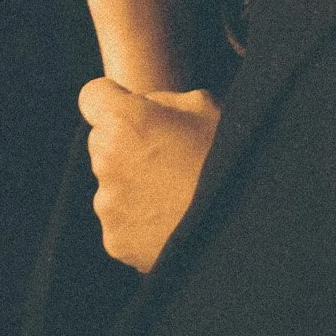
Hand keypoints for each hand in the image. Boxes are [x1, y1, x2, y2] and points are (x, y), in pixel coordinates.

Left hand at [79, 77, 221, 271]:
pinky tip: (171, 220)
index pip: (93, 96)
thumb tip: (142, 107)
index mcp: (125, 121)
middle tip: (168, 157)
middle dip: (125, 144)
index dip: (113, 100)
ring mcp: (108, 204)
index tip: (133, 112)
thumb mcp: (205, 108)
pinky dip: (139, 219)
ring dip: (133, 184)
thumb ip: (161, 101)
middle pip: (101, 141)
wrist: (242, 226)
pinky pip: (120, 220)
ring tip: (176, 193)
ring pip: (110, 183)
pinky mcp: (115, 239)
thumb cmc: (227, 159)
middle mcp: (106, 160)